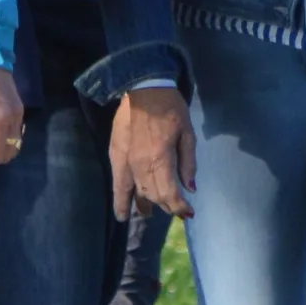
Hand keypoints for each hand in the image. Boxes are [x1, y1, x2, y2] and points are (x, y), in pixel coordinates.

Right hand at [109, 85, 195, 219]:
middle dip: (166, 206)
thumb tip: (190, 188)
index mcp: (160, 159)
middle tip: (176, 209)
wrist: (143, 89)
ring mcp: (125, 162)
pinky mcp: (115, 156)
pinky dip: (121, 199)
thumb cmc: (170, 109)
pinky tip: (122, 213)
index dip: (179, 207)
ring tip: (148, 214)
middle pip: (153, 196)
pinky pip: (118, 184)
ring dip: (143, 207)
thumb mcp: (187, 133)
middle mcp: (140, 166)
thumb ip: (188, 163)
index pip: (169, 193)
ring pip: (135, 193)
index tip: (189, 213)